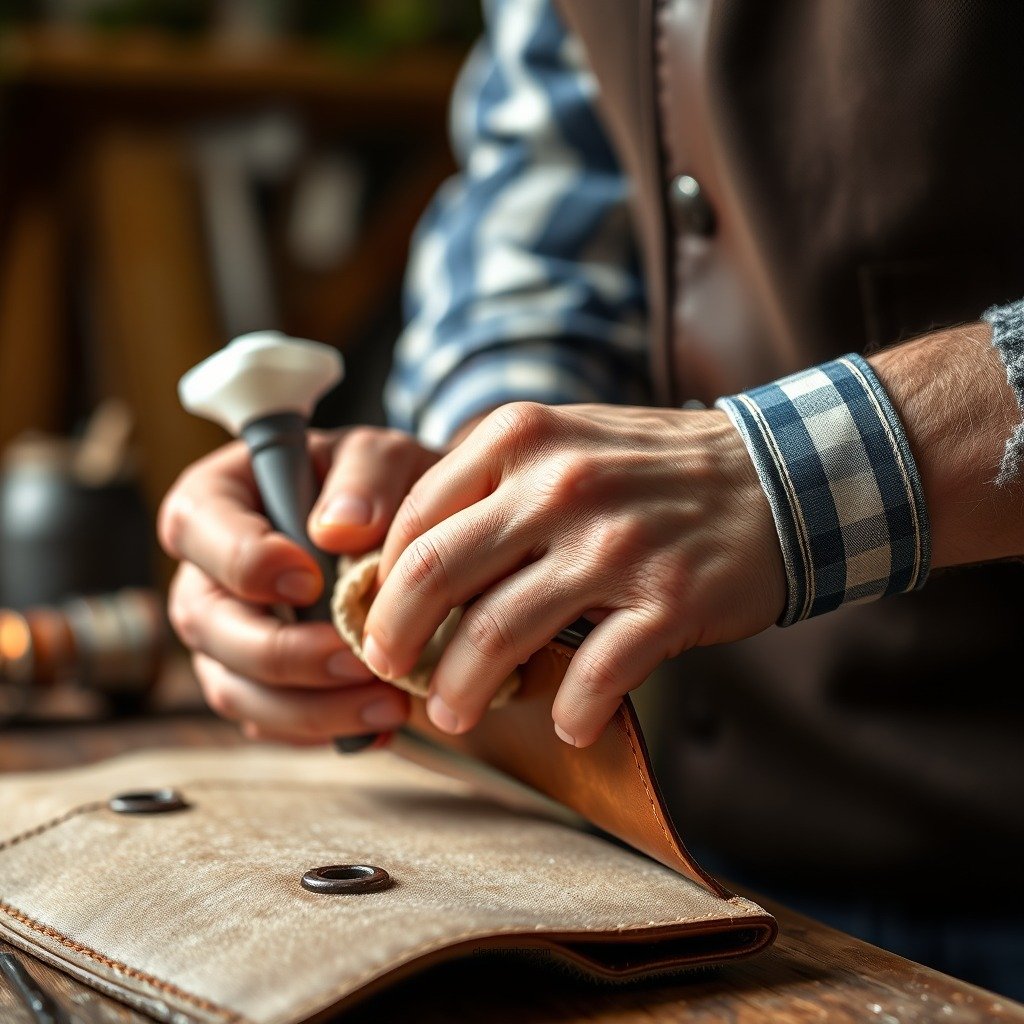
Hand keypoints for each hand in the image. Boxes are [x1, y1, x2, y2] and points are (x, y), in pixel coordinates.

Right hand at [158, 428, 439, 742]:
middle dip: (281, 653)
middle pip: (208, 624)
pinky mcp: (260, 685)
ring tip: (386, 705)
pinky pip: (270, 724)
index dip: (245, 562)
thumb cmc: (381, 485)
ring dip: (308, 708)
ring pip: (234, 689)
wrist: (412, 536)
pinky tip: (379, 724)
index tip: (311, 581)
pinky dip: (322, 731)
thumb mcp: (384, 455)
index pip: (198, 528)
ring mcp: (228, 636)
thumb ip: (367, 473)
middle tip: (356, 659)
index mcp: (219, 500)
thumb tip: (339, 528)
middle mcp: (208, 574)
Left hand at [364, 402, 785, 747]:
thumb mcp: (564, 442)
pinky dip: (570, 713)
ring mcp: (613, 544)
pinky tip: (566, 724)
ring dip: (462, 691)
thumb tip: (410, 563)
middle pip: (435, 575)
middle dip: (396, 639)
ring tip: (455, 714)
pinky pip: (593, 676)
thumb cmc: (652, 468)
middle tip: (393, 671)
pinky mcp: (666, 599)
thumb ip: (491, 486)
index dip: (386, 580)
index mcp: (520, 438)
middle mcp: (558, 484)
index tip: (384, 618)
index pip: (416, 518)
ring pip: (496, 635)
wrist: (776, 476)